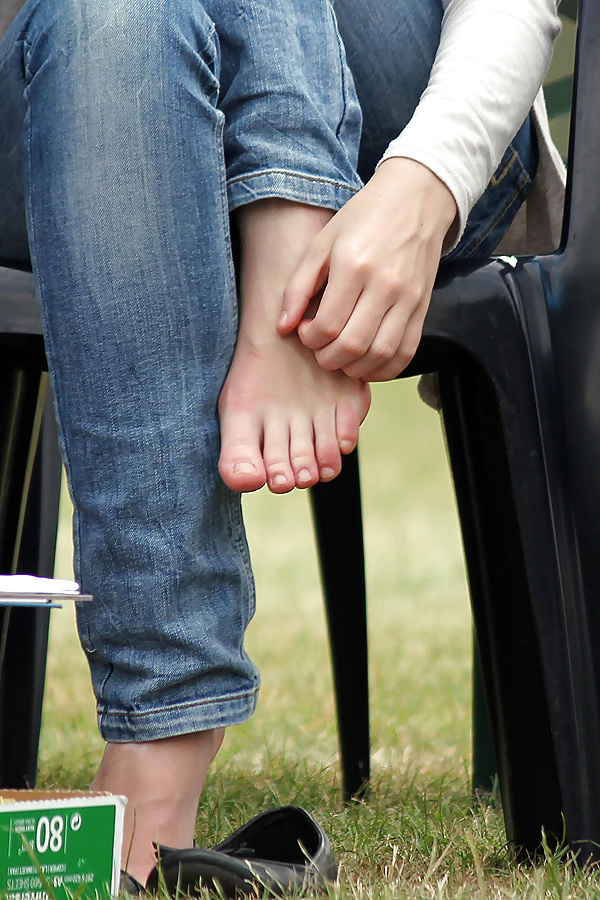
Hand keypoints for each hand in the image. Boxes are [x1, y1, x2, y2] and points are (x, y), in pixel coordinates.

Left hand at [277, 158, 457, 381]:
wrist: (416, 199)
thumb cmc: (364, 218)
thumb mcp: (322, 243)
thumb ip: (298, 286)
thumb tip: (283, 327)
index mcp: (353, 265)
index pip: (328, 325)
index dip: (311, 339)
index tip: (307, 331)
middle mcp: (385, 284)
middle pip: (353, 345)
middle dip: (329, 359)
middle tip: (321, 349)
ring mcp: (409, 298)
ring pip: (381, 354)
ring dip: (356, 368)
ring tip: (342, 358)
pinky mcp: (424, 307)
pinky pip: (406, 352)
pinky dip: (385, 368)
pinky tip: (368, 363)